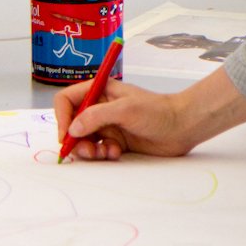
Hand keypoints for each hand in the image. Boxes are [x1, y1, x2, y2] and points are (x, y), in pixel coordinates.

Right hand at [53, 79, 197, 160]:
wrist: (183, 126)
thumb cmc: (157, 111)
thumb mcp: (125, 109)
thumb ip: (96, 117)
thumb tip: (72, 128)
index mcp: (99, 91)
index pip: (67, 100)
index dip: (62, 117)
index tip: (66, 134)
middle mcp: (99, 107)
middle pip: (72, 123)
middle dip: (75, 139)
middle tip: (86, 152)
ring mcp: (107, 125)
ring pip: (84, 140)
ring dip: (89, 150)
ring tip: (104, 153)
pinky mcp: (116, 141)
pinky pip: (98, 150)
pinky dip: (103, 154)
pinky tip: (116, 153)